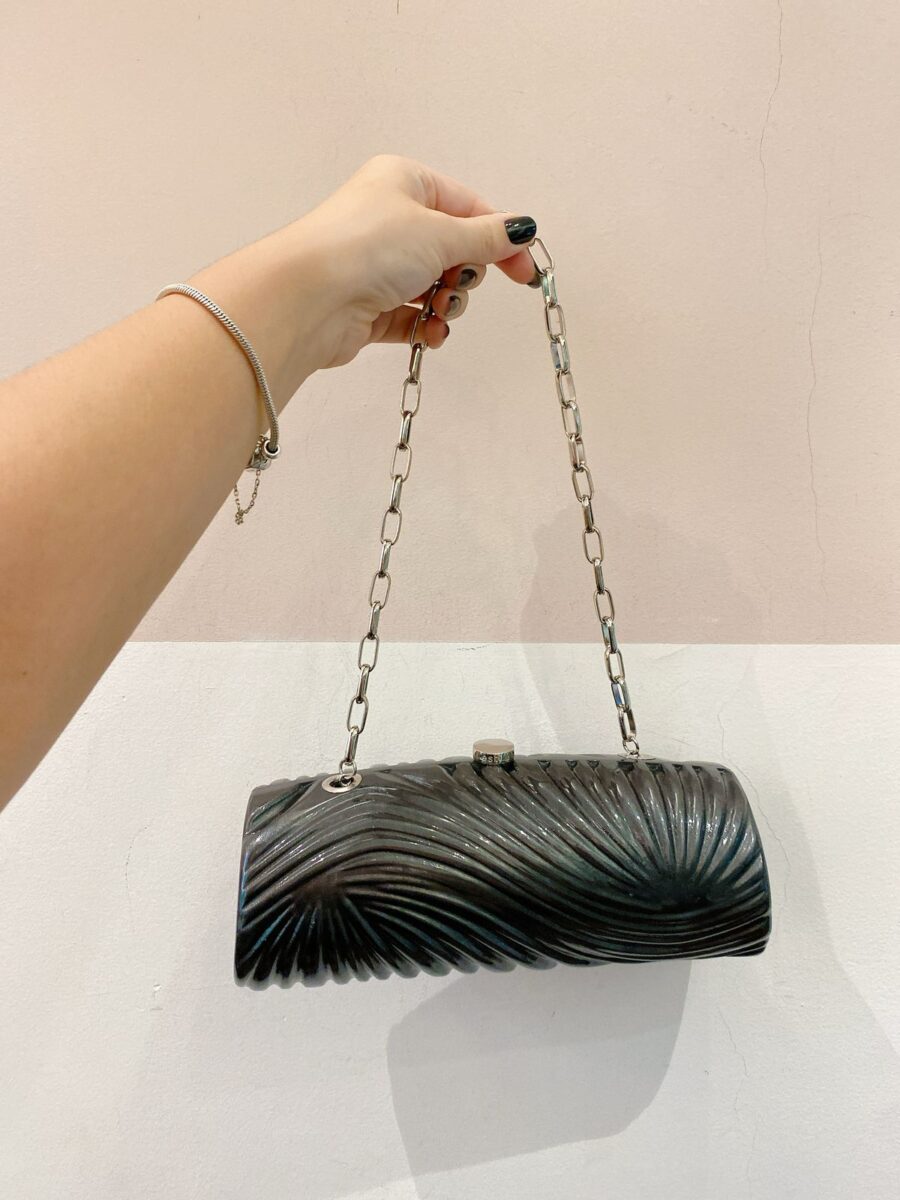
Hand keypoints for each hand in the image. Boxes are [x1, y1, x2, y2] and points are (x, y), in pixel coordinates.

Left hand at [269, 154, 538, 372]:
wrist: (309, 299)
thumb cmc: (368, 248)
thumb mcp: (441, 234)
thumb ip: (487, 238)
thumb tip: (522, 229)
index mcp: (404, 182)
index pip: (468, 207)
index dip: (500, 240)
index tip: (525, 272)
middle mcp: (388, 219)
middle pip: (453, 250)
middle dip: (464, 275)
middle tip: (452, 282)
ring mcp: (377, 265)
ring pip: (435, 287)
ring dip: (447, 303)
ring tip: (437, 310)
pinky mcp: (369, 307)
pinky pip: (413, 318)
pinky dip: (427, 327)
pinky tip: (430, 334)